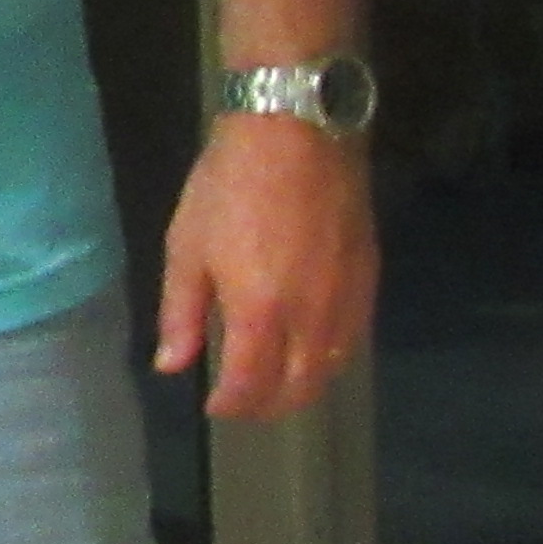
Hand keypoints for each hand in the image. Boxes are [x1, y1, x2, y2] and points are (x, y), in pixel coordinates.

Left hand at [158, 114, 376, 419]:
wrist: (296, 135)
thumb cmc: (229, 187)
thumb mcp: (187, 248)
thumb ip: (182, 313)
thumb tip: (173, 365)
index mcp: (260, 312)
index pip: (252, 384)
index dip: (233, 405)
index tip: (215, 408)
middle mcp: (312, 316)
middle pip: (301, 385)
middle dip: (270, 406)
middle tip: (246, 406)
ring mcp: (347, 297)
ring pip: (334, 366)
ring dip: (305, 386)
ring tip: (277, 386)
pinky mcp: (369, 275)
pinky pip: (355, 336)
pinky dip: (332, 357)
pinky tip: (312, 350)